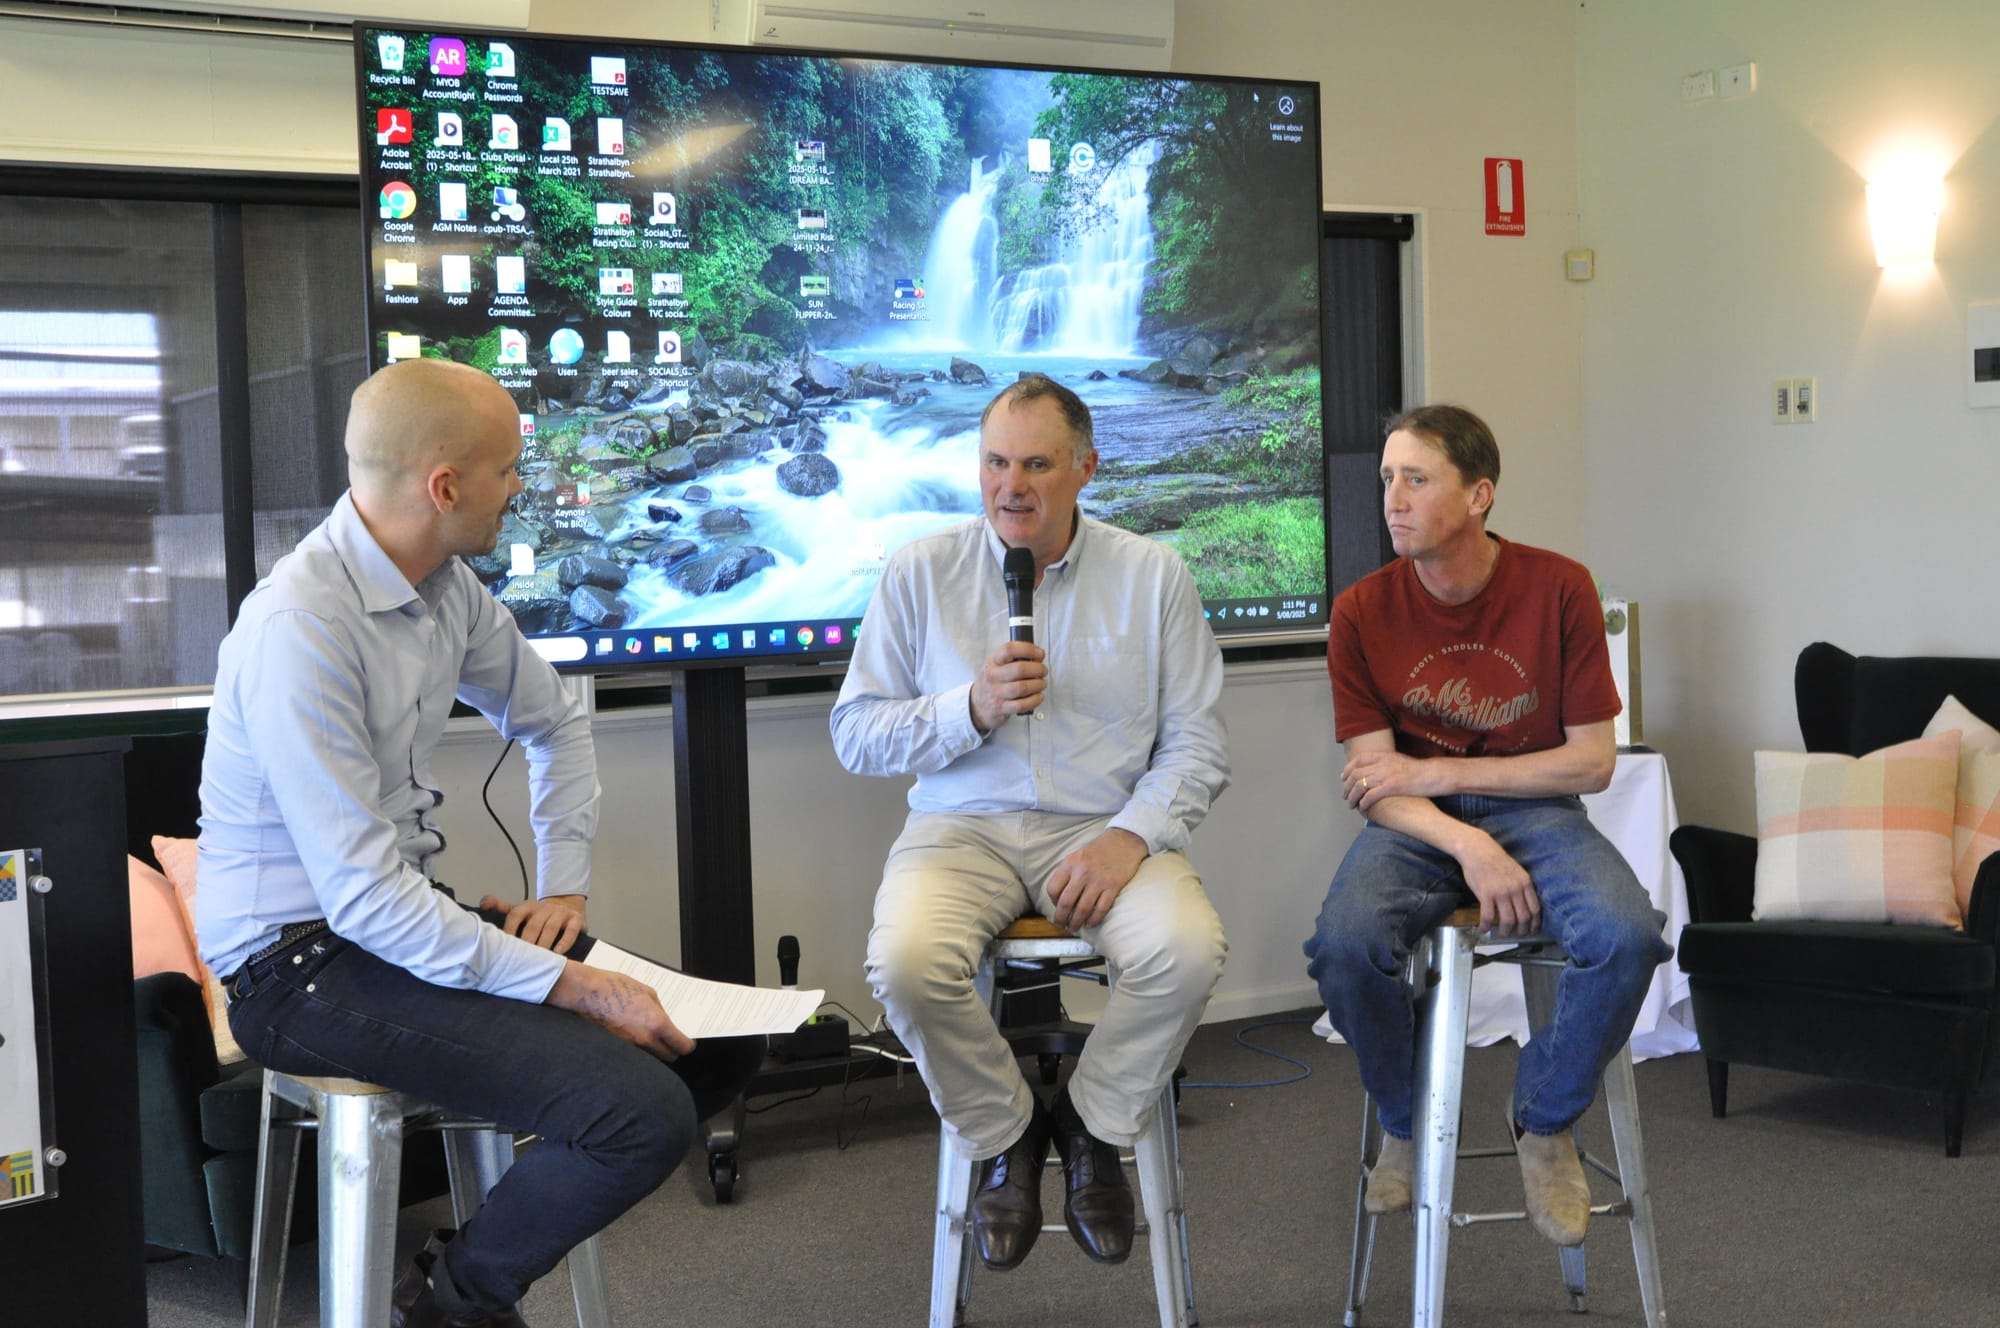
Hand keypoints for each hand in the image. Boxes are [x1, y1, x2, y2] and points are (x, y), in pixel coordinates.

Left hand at [480, 893, 586, 953]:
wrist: (567, 906)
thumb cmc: (539, 915)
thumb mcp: (521, 909)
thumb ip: (502, 907)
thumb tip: (483, 904)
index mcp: (528, 906)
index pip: (515, 915)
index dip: (509, 929)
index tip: (503, 945)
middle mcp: (544, 908)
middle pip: (533, 925)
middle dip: (526, 942)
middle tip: (519, 959)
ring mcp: (561, 913)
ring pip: (550, 928)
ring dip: (543, 944)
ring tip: (538, 959)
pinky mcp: (576, 920)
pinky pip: (570, 931)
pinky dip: (564, 942)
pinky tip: (558, 952)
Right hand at [545, 961, 693, 1060]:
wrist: (587, 993)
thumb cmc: (615, 987)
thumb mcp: (647, 991)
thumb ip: (660, 1009)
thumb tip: (665, 1020)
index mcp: (657, 1024)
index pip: (681, 1046)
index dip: (687, 1045)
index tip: (688, 1042)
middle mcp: (645, 1040)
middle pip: (669, 1057)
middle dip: (673, 1049)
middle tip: (672, 1040)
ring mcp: (630, 1046)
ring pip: (651, 1057)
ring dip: (655, 1049)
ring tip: (653, 1035)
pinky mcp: (617, 1048)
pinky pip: (636, 1053)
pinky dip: (640, 1048)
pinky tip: (636, 1034)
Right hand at [969, 640, 1047, 733]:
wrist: (977, 705)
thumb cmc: (992, 682)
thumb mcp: (995, 665)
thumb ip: (1013, 658)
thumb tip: (1037, 656)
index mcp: (993, 661)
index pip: (1010, 649)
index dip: (1028, 649)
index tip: (1039, 654)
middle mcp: (993, 676)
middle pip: (1020, 669)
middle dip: (1038, 669)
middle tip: (1043, 670)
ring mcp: (997, 693)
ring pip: (1022, 687)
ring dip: (1038, 685)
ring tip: (1041, 683)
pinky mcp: (1001, 708)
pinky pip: (1022, 705)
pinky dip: (1035, 700)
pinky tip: (1038, 696)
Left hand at [1045, 828, 1147, 929]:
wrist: (1125, 841)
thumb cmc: (1100, 850)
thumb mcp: (1078, 855)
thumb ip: (1067, 873)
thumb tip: (1059, 896)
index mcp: (1070, 863)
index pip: (1053, 889)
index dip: (1052, 902)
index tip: (1056, 907)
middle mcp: (1082, 872)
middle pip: (1066, 902)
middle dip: (1061, 918)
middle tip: (1062, 925)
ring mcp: (1098, 880)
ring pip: (1083, 909)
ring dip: (1077, 922)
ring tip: (1075, 927)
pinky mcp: (1113, 886)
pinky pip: (1101, 909)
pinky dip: (1094, 920)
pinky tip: (1090, 924)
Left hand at [1342, 750, 1441, 812]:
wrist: (1434, 774)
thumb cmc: (1420, 771)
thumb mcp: (1400, 761)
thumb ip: (1387, 763)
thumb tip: (1377, 771)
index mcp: (1384, 756)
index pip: (1359, 759)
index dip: (1348, 769)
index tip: (1343, 778)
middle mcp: (1382, 764)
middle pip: (1356, 774)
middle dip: (1347, 787)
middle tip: (1345, 796)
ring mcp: (1386, 775)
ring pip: (1360, 785)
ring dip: (1352, 797)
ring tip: (1351, 805)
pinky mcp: (1392, 787)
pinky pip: (1370, 795)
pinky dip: (1363, 802)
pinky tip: (1363, 808)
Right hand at [1459, 838, 1540, 936]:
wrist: (1478, 850)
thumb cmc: (1496, 859)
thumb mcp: (1516, 871)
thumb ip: (1522, 886)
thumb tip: (1524, 904)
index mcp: (1525, 883)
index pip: (1535, 909)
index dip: (1535, 923)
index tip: (1532, 929)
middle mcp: (1515, 889)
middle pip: (1523, 917)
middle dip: (1521, 930)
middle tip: (1517, 935)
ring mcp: (1501, 892)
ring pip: (1508, 920)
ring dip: (1506, 931)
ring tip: (1502, 934)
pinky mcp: (1486, 895)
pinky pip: (1488, 916)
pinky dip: (1486, 926)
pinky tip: (1483, 929)